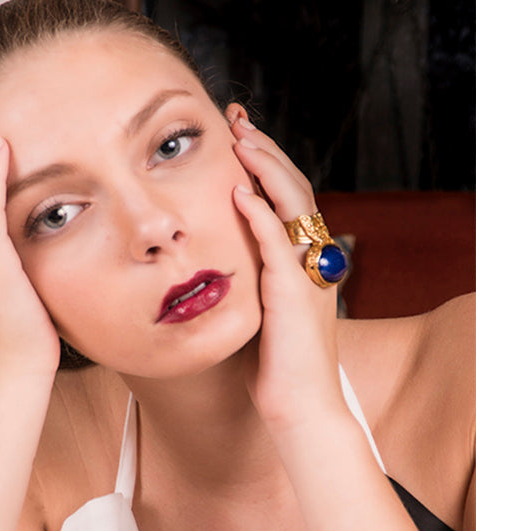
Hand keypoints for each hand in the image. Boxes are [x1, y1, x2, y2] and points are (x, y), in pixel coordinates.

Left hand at [227, 108, 347, 431]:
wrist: (301, 411)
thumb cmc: (276, 369)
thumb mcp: (260, 313)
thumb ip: (250, 280)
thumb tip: (218, 262)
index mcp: (303, 262)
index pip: (286, 199)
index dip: (265, 165)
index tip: (237, 136)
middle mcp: (312, 260)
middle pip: (294, 189)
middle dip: (264, 150)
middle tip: (236, 119)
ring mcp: (307, 276)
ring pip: (293, 205)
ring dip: (265, 167)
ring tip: (239, 136)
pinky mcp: (294, 296)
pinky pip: (278, 245)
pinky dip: (260, 215)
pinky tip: (238, 189)